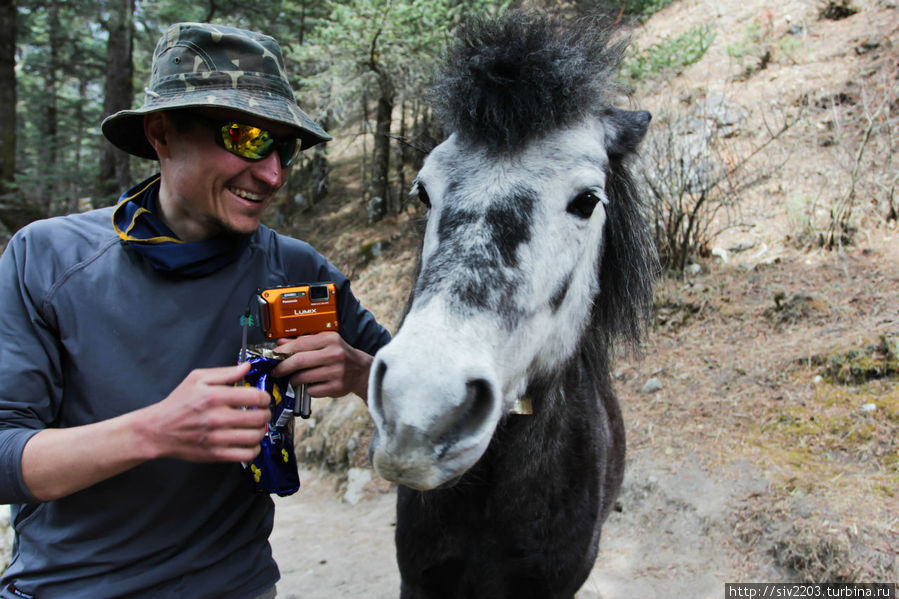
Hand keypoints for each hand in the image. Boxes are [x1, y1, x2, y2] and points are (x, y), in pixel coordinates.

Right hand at [138, 362, 270, 462]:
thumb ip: (225, 372)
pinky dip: (254, 449)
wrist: (158, 430)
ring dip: (261, 431)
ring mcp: (217, 438)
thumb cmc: (178, 403)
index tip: (263, 399)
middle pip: (260, 418)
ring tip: (256, 426)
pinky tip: (249, 442)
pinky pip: (247, 455)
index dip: (265, 397)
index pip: (256, 397)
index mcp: (215, 397)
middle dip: (266, 413)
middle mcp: (217, 418)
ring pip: (256, 437)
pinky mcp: (216, 454)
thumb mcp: (198, 379)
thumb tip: (247, 367)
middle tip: (262, 412)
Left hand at [271, 332, 372, 400]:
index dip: (283, 351)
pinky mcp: (336, 387)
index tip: (274, 357)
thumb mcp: (325, 342)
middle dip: (282, 367)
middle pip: (299, 361)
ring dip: (293, 379)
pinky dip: (307, 388)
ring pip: (303, 377)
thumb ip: (303, 342)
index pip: (299, 344)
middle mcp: (334, 354)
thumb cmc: (341, 355)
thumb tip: (281, 344)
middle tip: (275, 371)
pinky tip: (311, 384)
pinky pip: (312, 390)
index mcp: (330, 339)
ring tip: (293, 378)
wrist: (362, 371)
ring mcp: (336, 371)